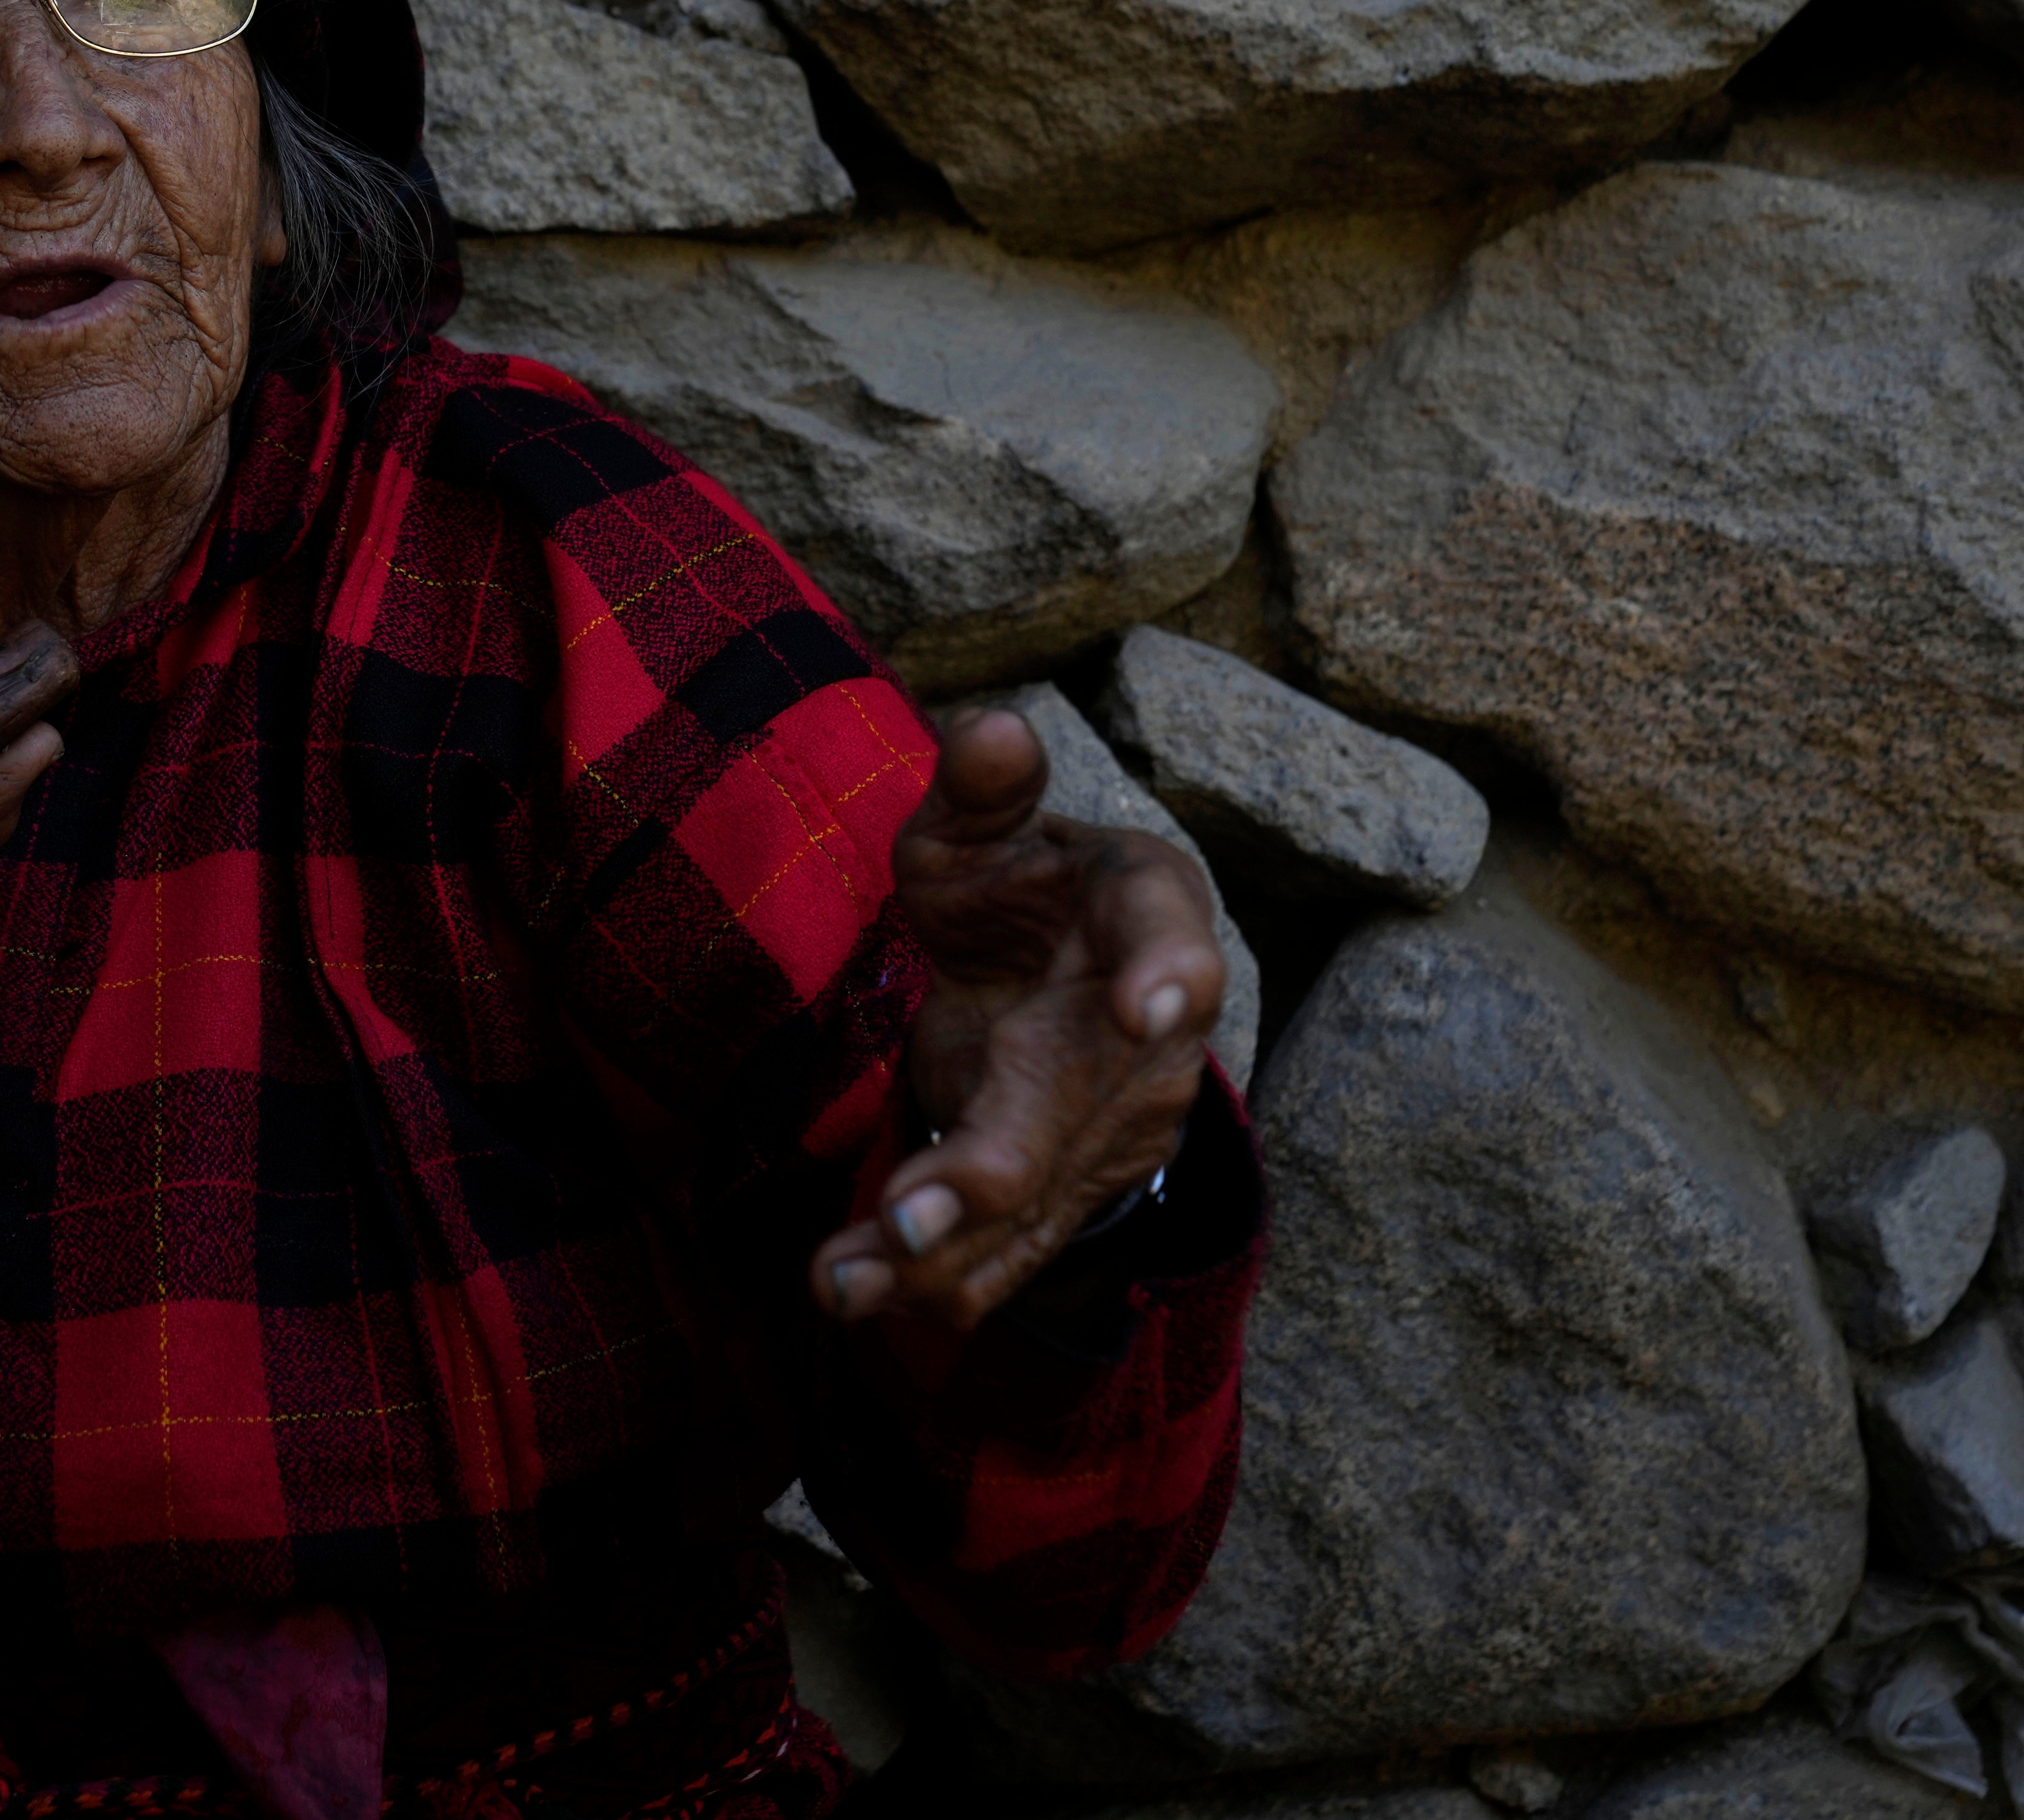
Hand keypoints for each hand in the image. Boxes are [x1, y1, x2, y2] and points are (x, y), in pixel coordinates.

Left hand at [810, 706, 1222, 1329]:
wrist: (1058, 980)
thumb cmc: (1023, 888)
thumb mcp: (991, 830)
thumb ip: (986, 790)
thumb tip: (992, 729)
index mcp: (1147, 929)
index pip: (1177, 949)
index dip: (1171, 974)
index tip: (1156, 1006)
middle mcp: (1141, 1053)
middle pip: (1081, 1115)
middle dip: (999, 1168)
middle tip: (917, 1218)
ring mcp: (1102, 1138)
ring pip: (1030, 1208)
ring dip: (940, 1253)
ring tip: (846, 1283)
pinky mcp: (1055, 1198)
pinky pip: (996, 1252)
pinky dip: (924, 1281)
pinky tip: (846, 1294)